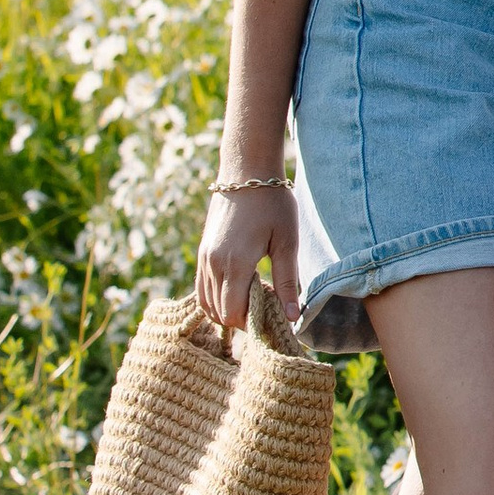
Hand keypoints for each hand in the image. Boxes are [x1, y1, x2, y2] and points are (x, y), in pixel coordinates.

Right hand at [196, 178, 299, 334]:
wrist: (245, 171)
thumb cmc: (273, 204)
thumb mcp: (287, 242)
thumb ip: (287, 282)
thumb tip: (292, 317)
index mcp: (235, 264)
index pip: (233, 313)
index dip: (251, 323)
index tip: (272, 316)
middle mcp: (213, 264)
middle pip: (219, 312)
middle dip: (241, 319)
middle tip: (266, 308)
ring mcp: (204, 258)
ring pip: (207, 303)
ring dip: (227, 309)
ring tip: (255, 297)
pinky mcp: (202, 252)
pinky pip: (202, 288)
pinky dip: (216, 297)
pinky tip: (239, 289)